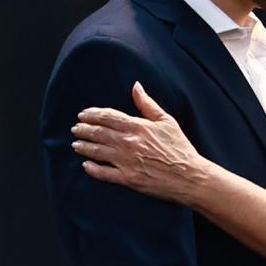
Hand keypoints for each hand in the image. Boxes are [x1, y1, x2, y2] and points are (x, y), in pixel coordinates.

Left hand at [72, 82, 206, 205]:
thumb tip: (136, 86)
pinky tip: (86, 165)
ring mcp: (126, 162)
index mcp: (137, 127)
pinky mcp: (128, 178)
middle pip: (98, 133)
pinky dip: (92, 169)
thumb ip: (147, 104)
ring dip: (84, 147)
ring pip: (97, 152)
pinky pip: (103, 173)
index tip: (83, 114)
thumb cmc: (180, 148)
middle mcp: (128, 143)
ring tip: (76, 145)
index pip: (107, 116)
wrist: (190, 176)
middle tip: (76, 129)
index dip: (92, 114)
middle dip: (83, 130)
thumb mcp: (166, 121)